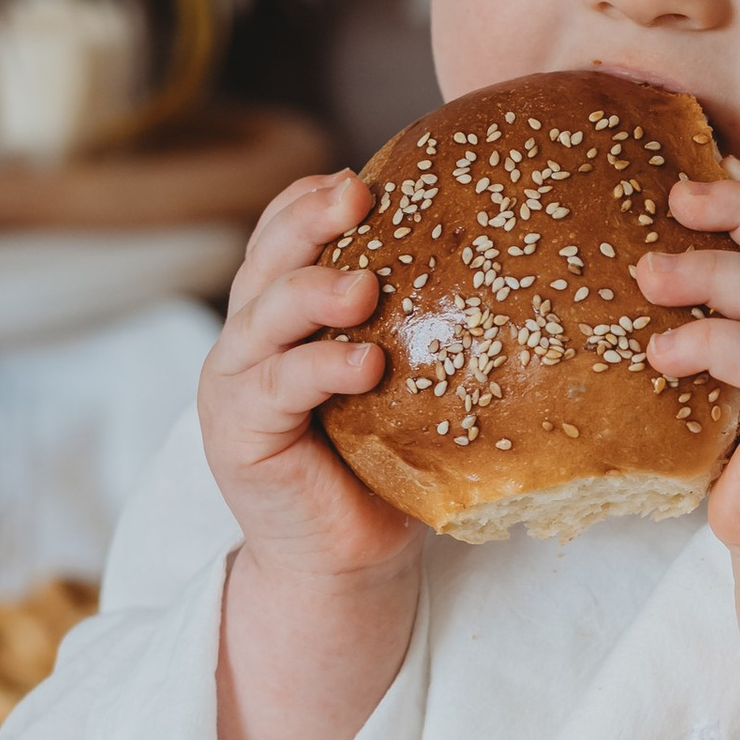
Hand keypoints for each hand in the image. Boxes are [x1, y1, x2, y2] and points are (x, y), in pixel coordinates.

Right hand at [198, 169, 416, 586]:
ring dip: (314, 291)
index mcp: (279, 317)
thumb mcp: (398, 383)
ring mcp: (234, 385)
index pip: (281, 236)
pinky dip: (321, 368)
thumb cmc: (382, 467)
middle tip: (357, 195)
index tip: (360, 177)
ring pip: (264, 314)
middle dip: (308, 220)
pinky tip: (364, 363)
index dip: (310, 201)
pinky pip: (279, 387)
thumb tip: (505, 262)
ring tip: (364, 287)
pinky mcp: (238, 434)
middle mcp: (247, 339)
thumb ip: (411, 326)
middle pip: (267, 259)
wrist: (346, 562)